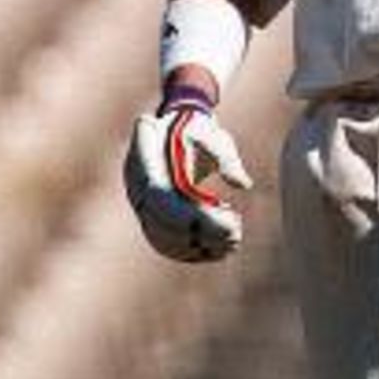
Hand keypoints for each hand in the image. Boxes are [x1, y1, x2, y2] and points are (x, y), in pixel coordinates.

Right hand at [123, 97, 252, 262]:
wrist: (177, 127)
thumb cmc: (197, 129)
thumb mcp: (213, 135)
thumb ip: (226, 157)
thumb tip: (243, 184)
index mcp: (145, 157)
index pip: (159, 194)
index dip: (188, 213)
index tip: (224, 218)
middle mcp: (135, 184)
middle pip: (161, 220)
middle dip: (199, 232)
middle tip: (235, 235)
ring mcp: (139, 202)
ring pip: (161, 236)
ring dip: (196, 247)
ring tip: (232, 243)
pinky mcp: (148, 216)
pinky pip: (163, 242)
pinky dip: (190, 251)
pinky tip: (217, 251)